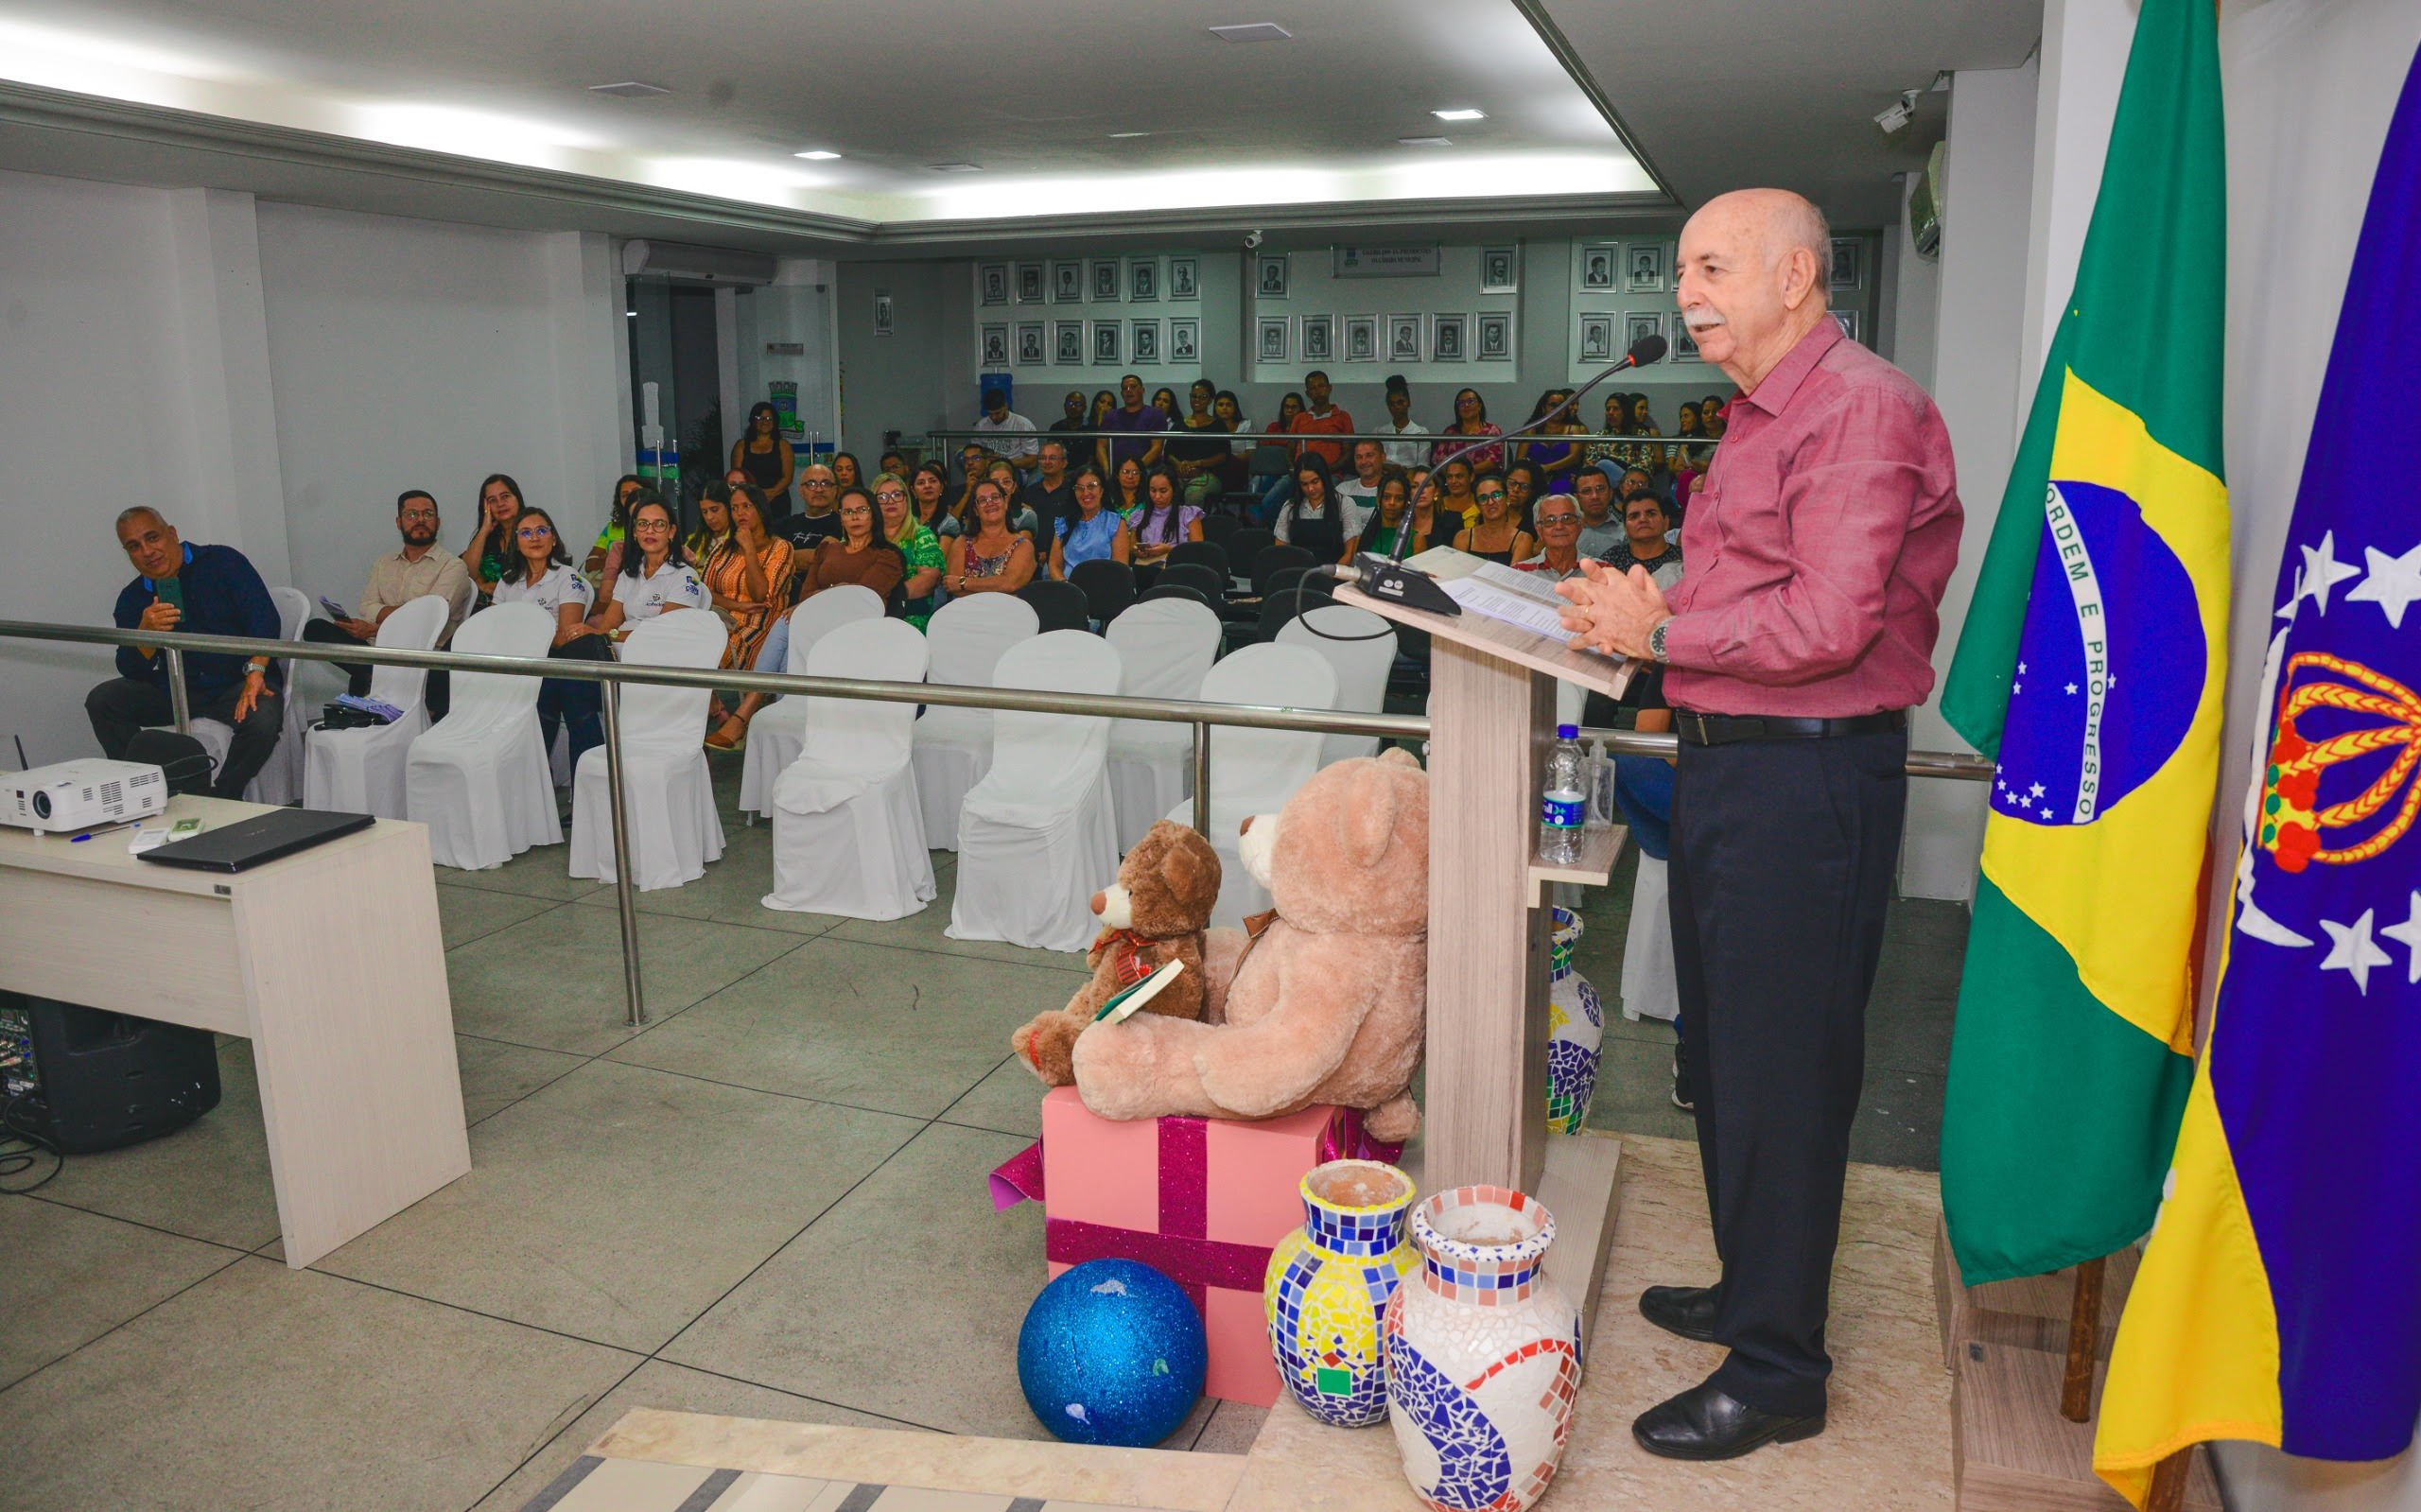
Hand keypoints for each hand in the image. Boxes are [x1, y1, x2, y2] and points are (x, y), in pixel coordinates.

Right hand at [138, 599, 180, 633]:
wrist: (143, 629)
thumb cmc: (147, 618)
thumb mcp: (148, 611)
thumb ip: (154, 605)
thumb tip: (157, 597)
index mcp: (149, 611)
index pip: (159, 606)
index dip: (167, 605)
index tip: (172, 606)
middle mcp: (152, 617)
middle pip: (165, 613)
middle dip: (173, 612)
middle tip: (178, 611)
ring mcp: (155, 623)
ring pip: (167, 620)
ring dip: (174, 618)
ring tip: (178, 618)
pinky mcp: (158, 629)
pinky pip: (167, 627)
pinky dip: (171, 625)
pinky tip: (173, 624)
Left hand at [233, 670, 272, 722]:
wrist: (255, 675)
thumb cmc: (257, 682)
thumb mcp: (262, 690)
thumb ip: (267, 693)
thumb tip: (273, 695)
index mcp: (245, 696)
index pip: (240, 705)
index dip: (238, 711)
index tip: (237, 718)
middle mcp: (244, 696)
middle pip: (240, 707)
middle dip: (239, 714)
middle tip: (239, 721)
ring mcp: (247, 694)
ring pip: (243, 705)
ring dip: (243, 711)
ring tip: (243, 718)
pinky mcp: (252, 692)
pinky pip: (252, 699)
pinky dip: (252, 704)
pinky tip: (254, 709)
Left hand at [337, 615, 373, 640]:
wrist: (370, 631)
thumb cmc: (365, 625)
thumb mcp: (358, 620)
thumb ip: (351, 620)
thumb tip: (346, 620)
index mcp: (354, 627)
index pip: (344, 625)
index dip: (339, 623)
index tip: (335, 622)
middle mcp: (353, 632)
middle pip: (344, 628)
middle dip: (341, 625)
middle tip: (337, 623)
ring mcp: (354, 635)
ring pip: (347, 631)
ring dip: (345, 628)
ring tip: (343, 626)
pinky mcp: (355, 637)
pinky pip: (350, 634)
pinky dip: (349, 631)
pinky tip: (349, 629)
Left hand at [1555, 560, 1670, 658]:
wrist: (1658, 635)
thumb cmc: (1657, 615)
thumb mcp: (1653, 592)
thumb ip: (1644, 579)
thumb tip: (1637, 568)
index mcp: (1620, 587)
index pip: (1604, 575)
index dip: (1593, 569)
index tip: (1583, 563)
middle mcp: (1607, 599)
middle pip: (1585, 590)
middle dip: (1571, 588)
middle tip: (1558, 586)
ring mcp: (1602, 617)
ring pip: (1580, 613)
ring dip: (1569, 612)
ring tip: (1560, 612)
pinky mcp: (1602, 634)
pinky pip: (1586, 638)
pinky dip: (1577, 642)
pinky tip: (1571, 643)